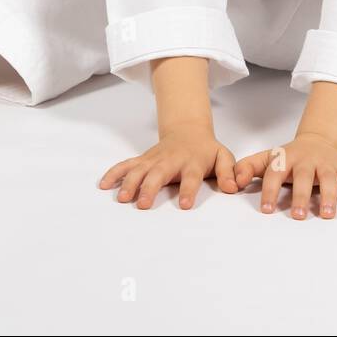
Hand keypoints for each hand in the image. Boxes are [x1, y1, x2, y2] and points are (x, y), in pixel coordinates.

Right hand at [98, 124, 238, 209]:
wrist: (188, 131)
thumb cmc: (206, 151)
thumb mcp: (223, 157)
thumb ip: (228, 172)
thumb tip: (232, 188)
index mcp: (193, 162)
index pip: (191, 177)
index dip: (188, 190)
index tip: (185, 205)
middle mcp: (171, 160)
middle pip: (159, 173)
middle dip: (150, 188)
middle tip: (143, 205)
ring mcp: (154, 159)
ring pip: (139, 169)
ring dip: (130, 182)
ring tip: (123, 198)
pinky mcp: (142, 160)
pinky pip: (126, 165)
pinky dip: (114, 173)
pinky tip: (103, 184)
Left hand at [234, 132, 336, 218]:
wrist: (318, 140)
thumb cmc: (289, 157)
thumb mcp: (267, 159)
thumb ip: (247, 168)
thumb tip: (234, 183)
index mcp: (285, 158)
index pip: (275, 173)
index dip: (270, 191)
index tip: (266, 210)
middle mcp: (306, 159)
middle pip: (303, 176)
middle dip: (301, 195)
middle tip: (298, 216)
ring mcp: (326, 163)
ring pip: (329, 177)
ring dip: (329, 196)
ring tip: (327, 215)